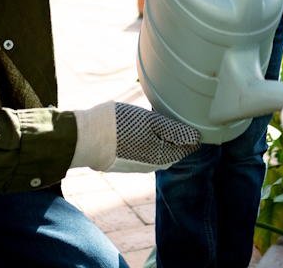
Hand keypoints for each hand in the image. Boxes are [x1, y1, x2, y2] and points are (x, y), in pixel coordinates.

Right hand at [70, 102, 199, 172]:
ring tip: (154, 122)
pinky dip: (147, 141)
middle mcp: (155, 165)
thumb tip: (196, 138)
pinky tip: (139, 130)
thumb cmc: (120, 127)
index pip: (188, 145)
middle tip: (170, 117)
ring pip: (159, 150)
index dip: (190, 132)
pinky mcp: (127, 162)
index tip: (188, 119)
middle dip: (176, 136)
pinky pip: (145, 152)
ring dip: (161, 139)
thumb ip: (174, 130)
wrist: (86, 139)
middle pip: (174, 149)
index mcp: (165, 155)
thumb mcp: (150, 122)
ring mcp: (140, 165)